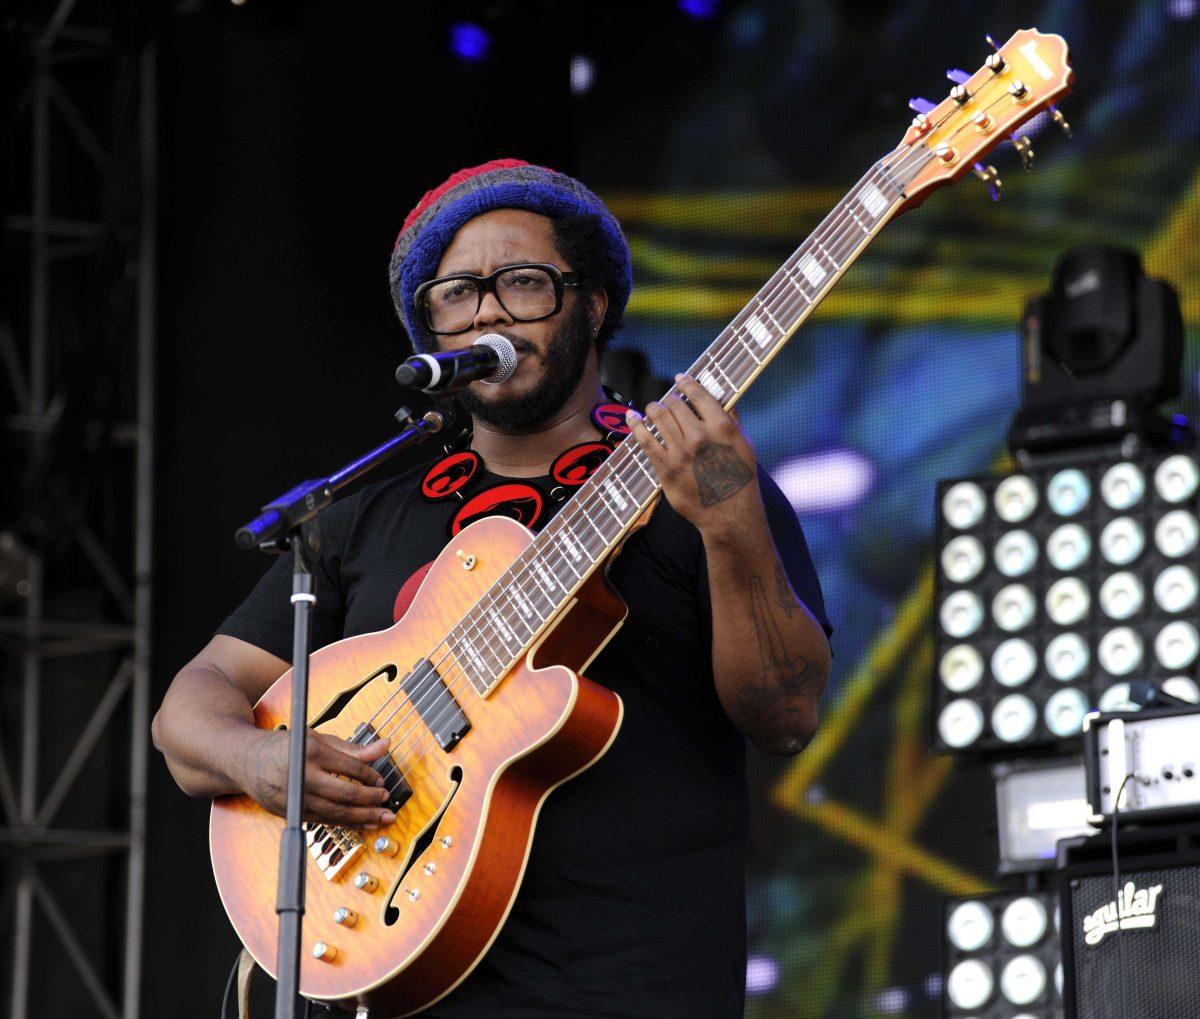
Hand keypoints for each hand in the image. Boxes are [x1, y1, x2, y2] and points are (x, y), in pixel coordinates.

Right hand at [239, 729, 396, 828]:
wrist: (247, 761)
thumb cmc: (286, 747)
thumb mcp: (318, 739)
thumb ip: (352, 748)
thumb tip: (385, 745)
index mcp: (312, 752)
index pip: (350, 767)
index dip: (370, 776)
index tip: (381, 780)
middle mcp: (303, 777)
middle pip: (345, 793)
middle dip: (370, 799)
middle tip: (386, 800)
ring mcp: (296, 798)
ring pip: (336, 812)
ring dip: (363, 817)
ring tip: (382, 817)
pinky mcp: (292, 812)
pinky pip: (325, 821)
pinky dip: (346, 824)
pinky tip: (363, 824)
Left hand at [625, 373, 760, 538]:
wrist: (729, 513)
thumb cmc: (740, 478)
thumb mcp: (744, 444)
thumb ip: (731, 420)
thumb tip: (722, 400)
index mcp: (721, 427)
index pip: (698, 395)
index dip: (686, 383)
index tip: (680, 379)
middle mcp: (699, 437)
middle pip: (675, 405)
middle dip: (670, 400)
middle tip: (668, 401)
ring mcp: (680, 454)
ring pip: (658, 418)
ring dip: (653, 409)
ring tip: (652, 408)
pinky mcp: (665, 470)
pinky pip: (646, 442)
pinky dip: (636, 426)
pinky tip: (632, 418)